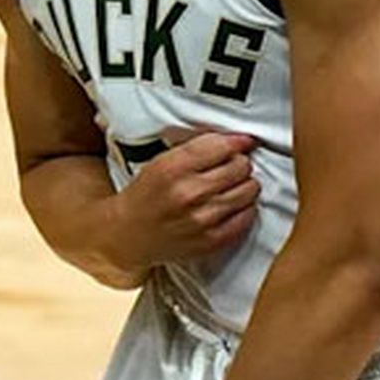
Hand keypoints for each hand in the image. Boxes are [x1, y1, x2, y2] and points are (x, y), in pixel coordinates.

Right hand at [113, 132, 260, 270]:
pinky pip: (248, 215)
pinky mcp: (213, 240)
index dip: (238, 142)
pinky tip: (231, 204)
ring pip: (250, 189)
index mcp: (174, 168)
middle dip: (239, 162)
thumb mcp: (161, 161)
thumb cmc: (146, 196)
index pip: (223, 146)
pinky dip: (244, 207)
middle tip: (230, 166)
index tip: (243, 142)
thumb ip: (196, 148)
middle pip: (241, 166)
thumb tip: (236, 139)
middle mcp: (190, 193)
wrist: (130, 235)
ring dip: (244, 184)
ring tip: (231, 185)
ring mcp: (203, 219)